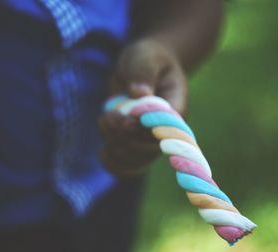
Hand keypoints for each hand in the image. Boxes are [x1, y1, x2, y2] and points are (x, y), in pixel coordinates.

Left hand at [99, 38, 187, 178]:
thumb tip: (140, 93)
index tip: (125, 118)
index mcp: (175, 109)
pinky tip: (102, 153)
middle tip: (109, 116)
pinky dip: (113, 164)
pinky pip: (127, 168)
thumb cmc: (146, 60)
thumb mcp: (145, 56)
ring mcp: (150, 142)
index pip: (165, 130)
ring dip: (114, 145)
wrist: (142, 69)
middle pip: (148, 151)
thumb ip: (143, 72)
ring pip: (135, 161)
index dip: (143, 129)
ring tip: (104, 120)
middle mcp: (166, 131)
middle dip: (123, 136)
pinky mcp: (135, 146)